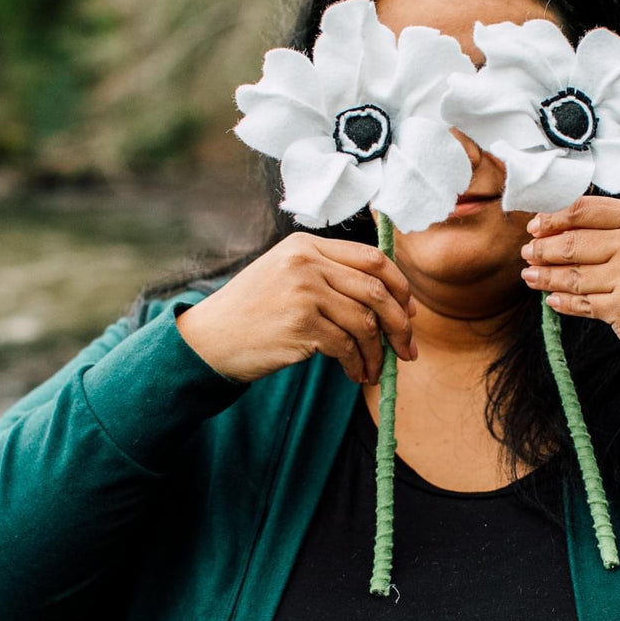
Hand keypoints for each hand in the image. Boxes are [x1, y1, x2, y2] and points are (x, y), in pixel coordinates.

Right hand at [176, 232, 417, 384]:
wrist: (210, 339)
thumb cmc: (253, 312)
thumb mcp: (286, 276)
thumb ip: (328, 275)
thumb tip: (388, 300)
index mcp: (307, 245)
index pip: (372, 258)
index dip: (399, 286)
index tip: (409, 311)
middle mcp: (307, 262)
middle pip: (376, 289)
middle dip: (400, 323)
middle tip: (408, 349)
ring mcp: (304, 291)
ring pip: (365, 322)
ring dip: (378, 352)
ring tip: (375, 370)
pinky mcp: (302, 323)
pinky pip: (347, 346)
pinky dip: (358, 365)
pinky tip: (356, 375)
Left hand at [519, 197, 619, 367]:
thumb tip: (571, 230)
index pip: (586, 210)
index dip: (554, 217)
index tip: (536, 224)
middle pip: (573, 242)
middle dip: (543, 248)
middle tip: (527, 252)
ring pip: (573, 275)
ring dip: (545, 276)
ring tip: (529, 276)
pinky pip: (583, 304)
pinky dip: (563, 301)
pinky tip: (552, 300)